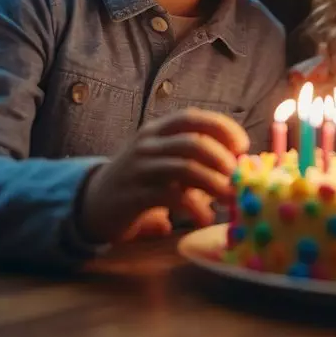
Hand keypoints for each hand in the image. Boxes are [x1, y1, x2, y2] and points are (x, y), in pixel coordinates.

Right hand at [77, 108, 248, 244]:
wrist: (92, 203)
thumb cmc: (140, 181)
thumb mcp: (163, 161)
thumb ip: (193, 159)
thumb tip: (237, 166)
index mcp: (157, 131)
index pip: (193, 118)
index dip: (222, 127)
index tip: (243, 145)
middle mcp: (147, 145)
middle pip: (193, 143)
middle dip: (222, 159)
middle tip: (237, 178)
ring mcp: (139, 169)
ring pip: (185, 168)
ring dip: (214, 183)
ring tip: (230, 198)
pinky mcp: (135, 196)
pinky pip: (172, 198)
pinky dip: (195, 208)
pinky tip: (206, 218)